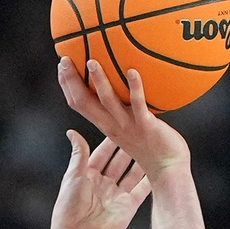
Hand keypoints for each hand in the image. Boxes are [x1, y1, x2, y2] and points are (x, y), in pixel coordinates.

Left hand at [51, 129, 150, 228]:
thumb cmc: (70, 206)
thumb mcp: (74, 175)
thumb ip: (79, 154)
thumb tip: (72, 133)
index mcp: (89, 175)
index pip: (103, 154)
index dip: (113, 141)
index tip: (122, 127)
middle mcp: (104, 184)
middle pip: (119, 162)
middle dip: (129, 149)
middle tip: (141, 135)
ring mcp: (117, 194)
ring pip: (132, 174)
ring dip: (141, 162)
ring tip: (152, 148)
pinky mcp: (128, 205)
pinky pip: (141, 190)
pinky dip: (149, 181)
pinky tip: (158, 170)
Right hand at [56, 56, 189, 179]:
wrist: (167, 168)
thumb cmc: (152, 144)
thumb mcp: (130, 125)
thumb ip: (123, 108)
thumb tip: (123, 84)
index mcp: (106, 124)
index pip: (79, 104)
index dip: (67, 86)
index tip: (62, 66)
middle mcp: (112, 125)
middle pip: (84, 102)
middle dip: (71, 81)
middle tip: (65, 60)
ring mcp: (128, 125)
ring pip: (107, 102)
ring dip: (99, 81)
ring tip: (92, 62)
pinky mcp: (146, 126)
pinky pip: (138, 104)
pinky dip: (135, 87)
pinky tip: (133, 71)